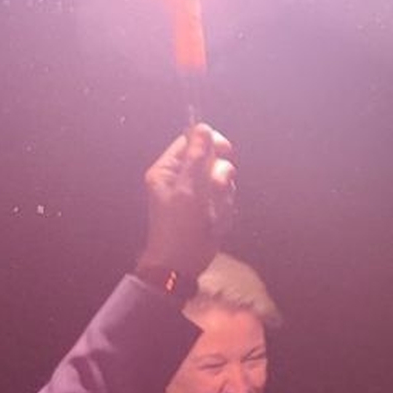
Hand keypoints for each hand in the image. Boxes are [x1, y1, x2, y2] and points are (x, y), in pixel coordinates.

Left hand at [138, 124, 235, 279]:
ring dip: (222, 196)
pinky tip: (215, 223)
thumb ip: (196, 158)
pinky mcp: (208, 208)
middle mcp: (181, 179)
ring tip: (212, 214)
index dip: (209, 142)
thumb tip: (203, 128)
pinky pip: (225, 198)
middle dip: (218, 174)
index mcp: (167, 170)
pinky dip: (224, 210)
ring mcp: (196, 194)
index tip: (225, 149)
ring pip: (221, 180)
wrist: (180, 264)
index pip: (190, 141)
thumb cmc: (179, 227)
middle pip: (210, 159)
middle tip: (216, 188)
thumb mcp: (187, 189)